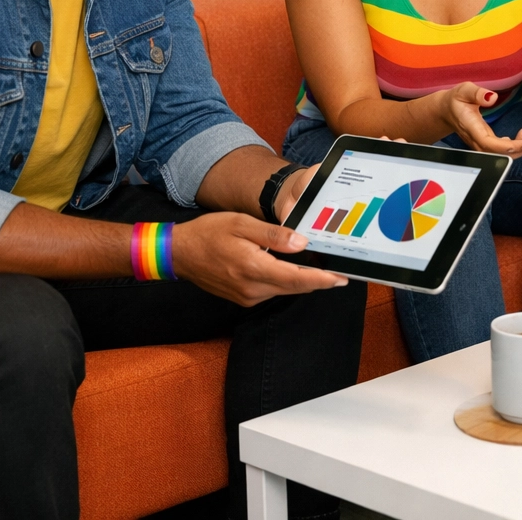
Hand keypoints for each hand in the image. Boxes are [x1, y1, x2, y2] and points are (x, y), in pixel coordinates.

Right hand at [171, 212, 348, 306]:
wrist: (179, 253)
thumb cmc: (209, 233)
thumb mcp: (242, 224)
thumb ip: (274, 235)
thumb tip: (302, 242)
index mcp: (253, 268)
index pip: (296, 278)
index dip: (322, 279)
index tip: (341, 278)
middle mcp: (252, 288)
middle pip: (294, 287)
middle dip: (319, 281)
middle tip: (342, 273)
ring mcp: (247, 296)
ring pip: (285, 290)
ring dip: (303, 281)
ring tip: (324, 270)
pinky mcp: (243, 297)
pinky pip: (272, 290)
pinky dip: (287, 281)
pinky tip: (295, 270)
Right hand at [442, 82, 521, 156]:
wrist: (446, 109)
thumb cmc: (456, 99)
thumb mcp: (465, 90)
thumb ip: (477, 93)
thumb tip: (492, 97)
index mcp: (471, 127)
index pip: (489, 143)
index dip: (507, 146)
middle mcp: (475, 139)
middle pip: (496, 153)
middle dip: (516, 151)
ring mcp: (479, 142)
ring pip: (498, 154)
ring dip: (515, 150)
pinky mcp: (483, 141)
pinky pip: (498, 149)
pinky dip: (511, 146)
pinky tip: (520, 136)